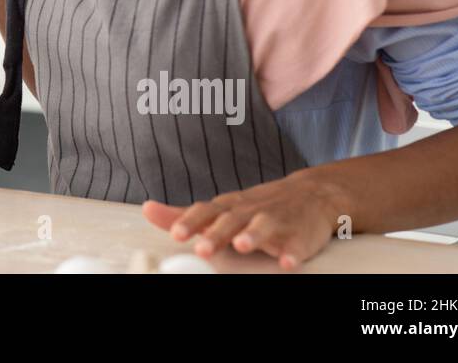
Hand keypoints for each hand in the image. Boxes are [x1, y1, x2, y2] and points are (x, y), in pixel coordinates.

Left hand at [141, 171, 349, 269]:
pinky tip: (288, 263)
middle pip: (231, 220)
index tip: (175, 234)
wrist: (310, 195)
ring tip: (242, 246)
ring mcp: (277, 221)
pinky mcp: (300, 235)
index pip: (206, 211)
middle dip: (217, 233)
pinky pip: (298, 244)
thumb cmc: (254, 207)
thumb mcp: (219, 208)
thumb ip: (184, 214)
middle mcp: (250, 212)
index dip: (191, 222)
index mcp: (228, 207)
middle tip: (202, 248)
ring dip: (253, 236)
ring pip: (264, 227)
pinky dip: (294, 253)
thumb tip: (147, 210)